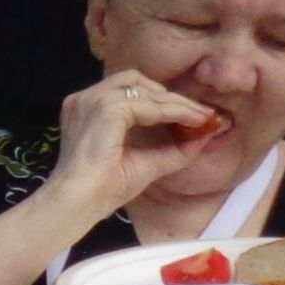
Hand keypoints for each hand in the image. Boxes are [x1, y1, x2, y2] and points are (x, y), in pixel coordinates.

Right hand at [56, 65, 223, 218]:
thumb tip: (206, 133)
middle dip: (172, 97)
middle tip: (201, 113)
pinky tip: (190, 122)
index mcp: (89, 109)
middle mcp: (87, 99)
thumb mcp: (145, 162)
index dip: (162, 101)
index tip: (192, 114)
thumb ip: (172, 148)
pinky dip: (173, 111)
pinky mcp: (106, 108)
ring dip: (176, 103)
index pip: (130, 93)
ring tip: (199, 117)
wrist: (79, 203)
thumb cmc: (103, 189)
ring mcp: (94, 100)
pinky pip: (149, 104)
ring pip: (146, 90)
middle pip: (137, 82)